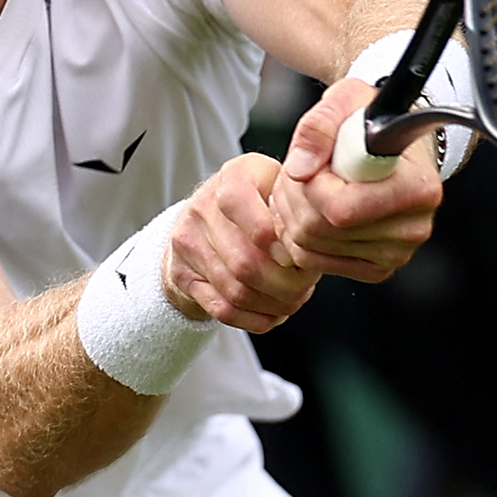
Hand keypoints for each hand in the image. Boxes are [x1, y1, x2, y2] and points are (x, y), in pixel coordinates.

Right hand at [164, 152, 321, 334]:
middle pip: (246, 263)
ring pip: (236, 291)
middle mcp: (203, 207)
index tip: (299, 259)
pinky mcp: (182, 275)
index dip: (281, 247)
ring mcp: (188, 243)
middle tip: (305, 288)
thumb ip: (295, 209)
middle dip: (285, 285)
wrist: (205, 217)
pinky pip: (222, 309)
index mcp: (234, 177)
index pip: (255, 219)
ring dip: (272, 304)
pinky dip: (254, 319)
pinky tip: (273, 314)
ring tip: (293, 300)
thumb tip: (314, 247)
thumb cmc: (256, 201)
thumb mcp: (277, 186)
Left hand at [267, 76, 442, 284]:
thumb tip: (299, 169)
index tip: (314, 161)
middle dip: (294, 197)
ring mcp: (394, 254)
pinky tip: (307, 209)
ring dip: (290, 215)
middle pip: (320, 230)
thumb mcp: (347, 99)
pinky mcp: (374, 268)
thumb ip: (319, 125)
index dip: (311, 185)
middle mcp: (413, 228)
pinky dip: (297, 236)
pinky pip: (313, 262)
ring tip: (302, 187)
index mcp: (418, 188)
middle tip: (299, 172)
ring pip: (309, 247)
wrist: (390, 144)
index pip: (341, 208)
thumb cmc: (371, 122)